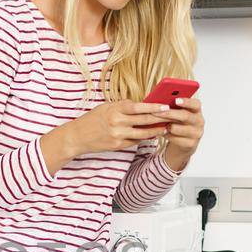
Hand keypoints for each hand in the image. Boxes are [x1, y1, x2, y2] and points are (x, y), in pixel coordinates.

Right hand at [43, 100, 170, 172]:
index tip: (166, 106)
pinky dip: (145, 137)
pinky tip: (153, 135)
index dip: (154, 107)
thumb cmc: (92, 119)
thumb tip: (142, 105)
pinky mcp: (118, 146)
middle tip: (173, 116)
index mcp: (115, 109)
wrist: (77, 137)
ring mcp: (118, 135)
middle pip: (144, 120)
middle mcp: (117, 122)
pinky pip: (136, 141)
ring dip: (157, 130)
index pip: (139, 107)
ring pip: (143, 133)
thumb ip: (123, 106)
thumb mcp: (106, 107)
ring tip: (167, 127)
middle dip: (160, 118)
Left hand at [151, 96, 204, 168]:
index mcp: (196, 110)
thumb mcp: (176, 112)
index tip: (176, 100)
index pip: (195, 104)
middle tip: (156, 112)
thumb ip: (172, 105)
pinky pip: (175, 139)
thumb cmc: (177, 122)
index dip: (186, 102)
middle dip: (170, 114)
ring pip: (178, 128)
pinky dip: (167, 135)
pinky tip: (162, 132)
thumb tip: (157, 99)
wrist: (183, 141)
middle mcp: (199, 121)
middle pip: (185, 116)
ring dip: (166, 126)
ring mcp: (196, 133)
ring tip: (158, 123)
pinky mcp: (191, 144)